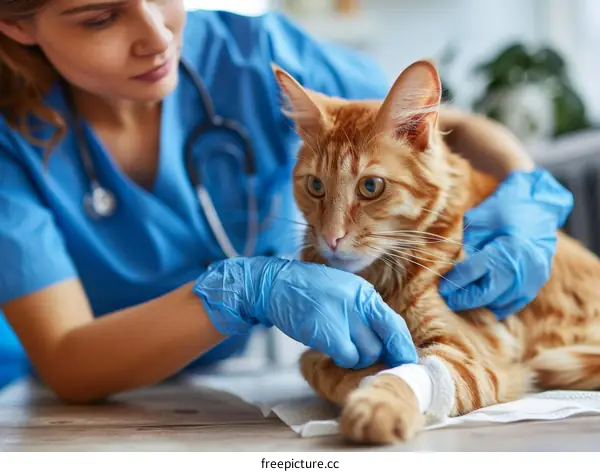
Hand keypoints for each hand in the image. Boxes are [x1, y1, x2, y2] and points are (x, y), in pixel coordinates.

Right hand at [192, 256, 417, 368]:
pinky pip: (347, 357)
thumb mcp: (341, 290)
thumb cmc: (307, 290)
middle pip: (382, 342)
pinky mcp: (327, 332)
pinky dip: (341, 358)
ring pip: (366, 352)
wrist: (274, 284)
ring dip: (356, 357)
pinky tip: (330, 348)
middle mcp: (358, 303)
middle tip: (363, 356)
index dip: (402, 346)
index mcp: (363, 292)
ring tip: (341, 346)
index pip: (393, 323)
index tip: (407, 362)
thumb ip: (361, 309)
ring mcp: (343, 317)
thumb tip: (381, 337)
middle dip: (375, 355)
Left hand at [439, 169, 572, 319]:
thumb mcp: (479, 220)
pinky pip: (513, 303)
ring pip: (500, 302)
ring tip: (464, 295)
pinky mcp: (538, 282)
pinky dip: (496, 302)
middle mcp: (524, 266)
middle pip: (488, 294)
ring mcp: (534, 277)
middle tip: (449, 298)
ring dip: (480, 301)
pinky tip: (484, 296)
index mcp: (508, 247)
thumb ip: (465, 244)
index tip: (441, 288)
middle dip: (465, 298)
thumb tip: (447, 267)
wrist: (539, 205)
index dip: (455, 281)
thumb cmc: (503, 208)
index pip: (475, 272)